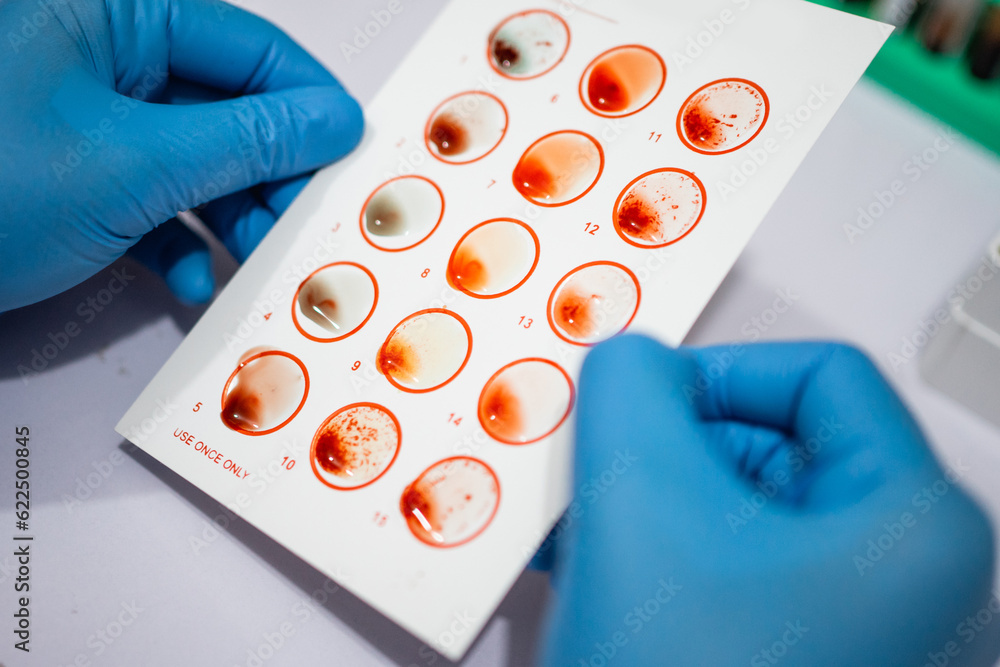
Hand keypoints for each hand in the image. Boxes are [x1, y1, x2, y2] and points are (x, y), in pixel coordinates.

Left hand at [0, 0, 362, 310]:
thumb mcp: (131, 165)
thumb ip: (244, 141)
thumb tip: (329, 122)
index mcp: (113, 13)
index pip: (250, 48)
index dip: (309, 108)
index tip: (350, 164)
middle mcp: (102, 53)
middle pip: (229, 108)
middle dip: (270, 179)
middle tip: (301, 232)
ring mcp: (87, 116)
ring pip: (196, 161)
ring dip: (231, 220)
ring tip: (253, 267)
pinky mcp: (73, 172)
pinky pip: (152, 197)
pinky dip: (177, 240)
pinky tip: (188, 278)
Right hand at [540, 337, 994, 665]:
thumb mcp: (639, 500)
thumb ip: (628, 390)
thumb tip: (629, 359)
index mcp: (910, 522)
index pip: (819, 376)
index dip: (717, 373)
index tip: (641, 406)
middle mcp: (895, 573)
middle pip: (772, 442)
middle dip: (664, 452)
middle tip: (596, 474)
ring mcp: (845, 622)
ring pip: (732, 507)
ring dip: (644, 503)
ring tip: (580, 528)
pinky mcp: (789, 655)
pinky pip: (717, 566)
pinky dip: (652, 552)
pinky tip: (590, 570)